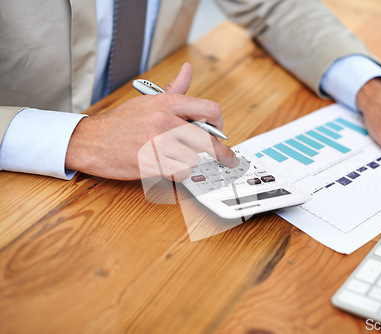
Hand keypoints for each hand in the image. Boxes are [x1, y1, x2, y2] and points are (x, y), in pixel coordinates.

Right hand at [66, 63, 237, 180]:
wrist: (91, 141)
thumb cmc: (121, 123)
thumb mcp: (148, 101)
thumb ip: (174, 89)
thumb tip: (188, 70)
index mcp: (167, 103)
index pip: (209, 109)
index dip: (219, 124)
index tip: (220, 133)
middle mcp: (165, 121)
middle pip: (209, 140)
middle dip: (220, 152)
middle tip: (226, 159)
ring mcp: (158, 143)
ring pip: (194, 158)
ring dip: (188, 162)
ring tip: (174, 158)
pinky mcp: (150, 164)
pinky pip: (180, 173)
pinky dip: (177, 174)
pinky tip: (167, 168)